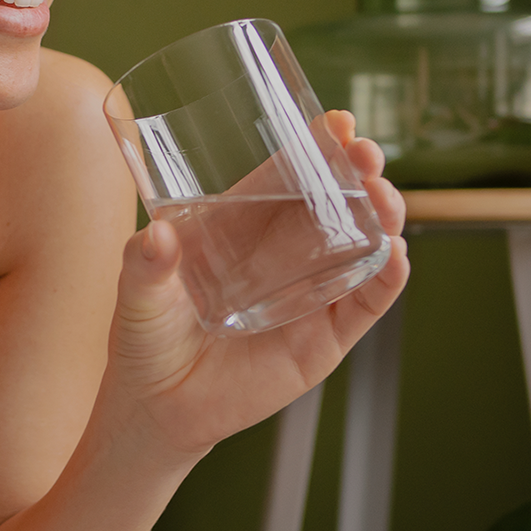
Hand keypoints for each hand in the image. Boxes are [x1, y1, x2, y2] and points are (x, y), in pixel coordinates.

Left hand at [98, 111, 408, 457]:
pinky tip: (394, 254)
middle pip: (332, 202)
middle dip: (355, 172)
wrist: (157, 409)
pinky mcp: (323, 338)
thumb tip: (155, 237)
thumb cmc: (145, 339)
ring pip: (359, 245)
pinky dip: (385, 278)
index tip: (334, 121)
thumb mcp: (136, 295)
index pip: (285, 176)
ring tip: (383, 197)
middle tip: (365, 152)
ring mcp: (308, 293)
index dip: (313, 147)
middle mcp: (281, 253)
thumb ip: (143, 265)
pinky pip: (364, 303)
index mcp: (240, 226)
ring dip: (380, 217)